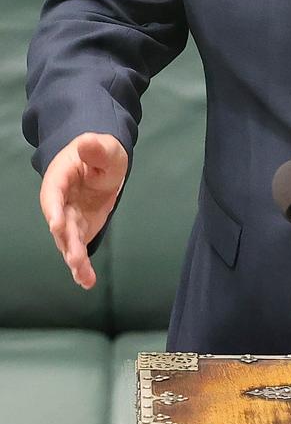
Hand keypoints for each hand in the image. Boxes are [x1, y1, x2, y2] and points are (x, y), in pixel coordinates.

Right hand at [39, 133, 127, 288]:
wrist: (102, 164)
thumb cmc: (100, 153)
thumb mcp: (103, 147)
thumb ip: (96, 147)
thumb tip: (86, 142)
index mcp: (60, 178)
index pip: (53, 193)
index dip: (53, 208)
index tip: (56, 223)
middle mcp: (59, 202)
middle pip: (60, 223)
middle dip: (66, 241)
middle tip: (74, 258)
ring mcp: (69, 218)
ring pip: (68, 241)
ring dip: (74, 258)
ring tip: (83, 275)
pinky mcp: (80, 230)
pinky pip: (78, 249)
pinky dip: (81, 265)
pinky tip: (86, 281)